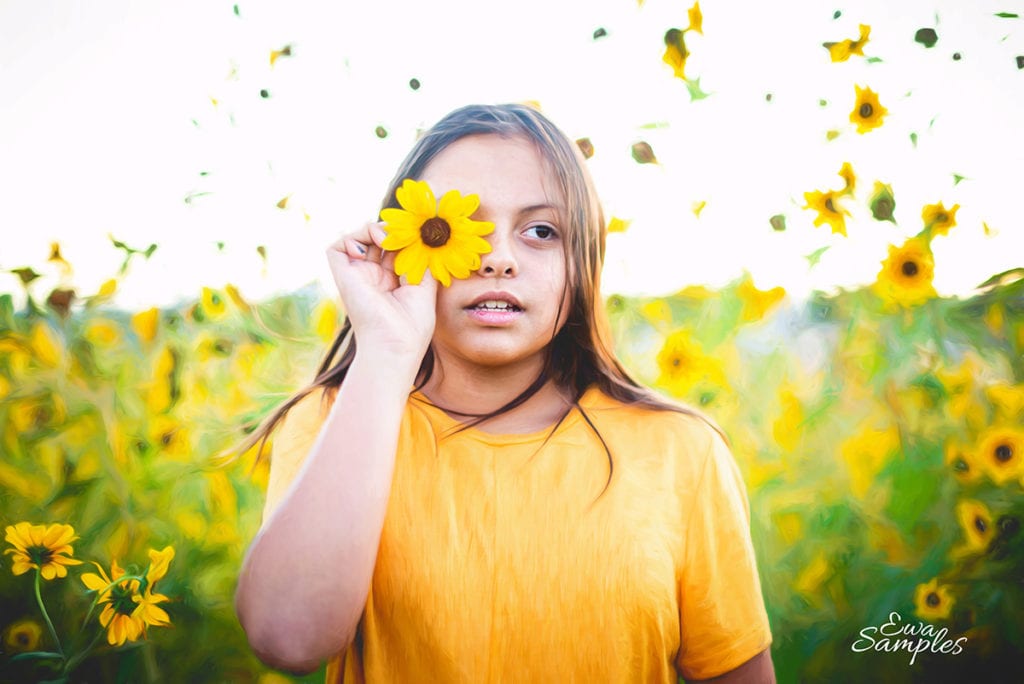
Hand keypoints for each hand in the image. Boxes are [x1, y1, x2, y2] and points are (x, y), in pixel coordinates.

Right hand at [325, 222, 436, 362]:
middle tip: (407, 232)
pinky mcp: (343, 275)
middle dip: (393, 231)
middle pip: (378, 240)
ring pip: (359, 239)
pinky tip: (376, 244)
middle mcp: (372, 277)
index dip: (405, 238)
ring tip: (390, 238)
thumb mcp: (425, 287)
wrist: (394, 346)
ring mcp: (357, 276)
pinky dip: (354, 237)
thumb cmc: (412, 326)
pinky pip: (338, 247)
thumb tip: (423, 237)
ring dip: (375, 229)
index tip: (421, 234)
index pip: (394, 249)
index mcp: (391, 282)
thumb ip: (421, 261)